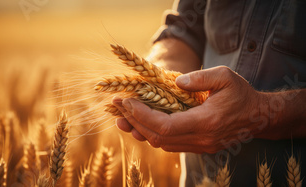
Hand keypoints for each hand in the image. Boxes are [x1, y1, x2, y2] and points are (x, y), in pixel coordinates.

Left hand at [113, 66, 266, 152]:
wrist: (259, 117)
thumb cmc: (241, 93)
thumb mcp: (225, 77)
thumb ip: (200, 78)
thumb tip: (175, 81)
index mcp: (206, 122)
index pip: (165, 125)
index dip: (141, 115)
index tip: (126, 101)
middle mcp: (201, 139)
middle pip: (158, 137)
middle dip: (134, 121)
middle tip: (117, 106)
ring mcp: (199, 146)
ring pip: (161, 144)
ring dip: (139, 130)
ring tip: (122, 116)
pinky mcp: (197, 147)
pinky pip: (169, 144)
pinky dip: (152, 134)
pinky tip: (140, 123)